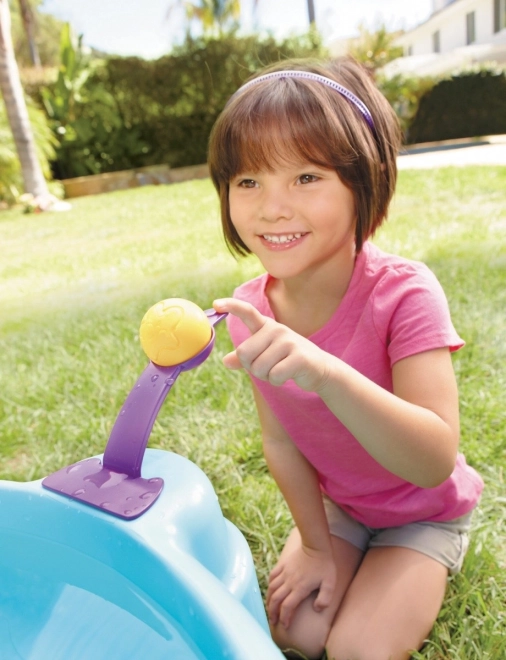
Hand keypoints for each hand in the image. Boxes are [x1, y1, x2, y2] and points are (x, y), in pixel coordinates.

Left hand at [213, 298, 329, 391]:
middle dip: (252, 367)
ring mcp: (289, 342)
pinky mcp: (299, 357)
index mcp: (266, 327)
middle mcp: (276, 330)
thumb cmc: (288, 361)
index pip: (247, 312)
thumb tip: (225, 361)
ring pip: (258, 367)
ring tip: (280, 370)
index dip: (231, 306)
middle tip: (269, 366)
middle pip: (244, 353)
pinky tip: (288, 375)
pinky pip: (274, 375)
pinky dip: (277, 381)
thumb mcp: (265, 356)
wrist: (320, 369)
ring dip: (266, 376)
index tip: (215, 304)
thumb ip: (245, 358)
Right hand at [266, 544, 335, 628]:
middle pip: (276, 600)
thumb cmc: (324, 565)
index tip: (285, 625)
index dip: (284, 618)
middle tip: (272, 621)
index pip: (288, 607)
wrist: (316, 545)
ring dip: (269, 600)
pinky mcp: (283, 565)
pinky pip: (272, 576)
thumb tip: (317, 610)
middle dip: (273, 612)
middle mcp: (289, 581)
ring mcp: (285, 572)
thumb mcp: (330, 584)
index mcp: (300, 588)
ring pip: (272, 589)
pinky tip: (270, 589)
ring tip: (269, 608)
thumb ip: (325, 599)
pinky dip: (269, 584)